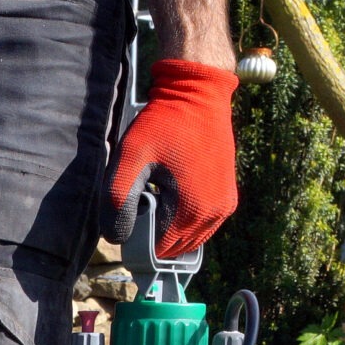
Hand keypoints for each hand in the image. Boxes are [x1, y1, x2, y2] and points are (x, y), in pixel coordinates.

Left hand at [107, 60, 238, 259]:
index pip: (156, 251)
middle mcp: (213, 215)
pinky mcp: (228, 197)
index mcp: (190, 212)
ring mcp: (224, 207)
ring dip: (168, 226)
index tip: (129, 209)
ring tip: (157, 192)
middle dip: (153, 234)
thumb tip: (116, 238)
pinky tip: (172, 193)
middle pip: (173, 248)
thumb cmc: (163, 124)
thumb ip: (117, 202)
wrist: (197, 94)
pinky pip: (201, 224)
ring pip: (188, 238)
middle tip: (141, 198)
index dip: (136, 237)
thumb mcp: (129, 159)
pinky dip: (184, 218)